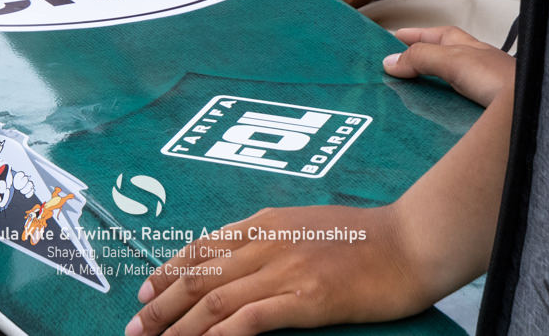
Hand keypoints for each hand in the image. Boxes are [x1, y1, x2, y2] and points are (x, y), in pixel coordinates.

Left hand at [127, 204, 433, 335]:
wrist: (413, 241)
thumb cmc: (367, 239)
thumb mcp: (308, 228)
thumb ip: (272, 241)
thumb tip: (239, 260)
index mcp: (266, 223)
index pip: (203, 247)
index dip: (168, 271)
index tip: (145, 293)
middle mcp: (267, 242)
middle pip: (199, 275)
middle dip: (162, 305)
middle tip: (135, 328)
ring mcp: (285, 269)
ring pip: (214, 300)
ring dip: (179, 326)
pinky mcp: (307, 299)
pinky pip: (251, 319)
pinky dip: (220, 334)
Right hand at [382, 25, 514, 106]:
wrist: (527, 110)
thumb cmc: (500, 79)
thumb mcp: (453, 60)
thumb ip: (421, 58)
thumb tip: (391, 61)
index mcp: (466, 46)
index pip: (435, 35)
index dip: (415, 35)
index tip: (393, 38)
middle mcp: (474, 65)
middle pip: (440, 60)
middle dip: (419, 64)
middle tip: (395, 74)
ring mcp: (479, 89)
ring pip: (446, 87)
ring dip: (428, 92)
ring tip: (406, 103)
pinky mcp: (480, 112)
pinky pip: (453, 110)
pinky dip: (440, 113)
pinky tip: (430, 123)